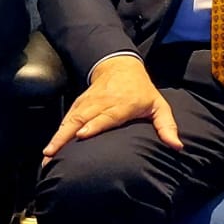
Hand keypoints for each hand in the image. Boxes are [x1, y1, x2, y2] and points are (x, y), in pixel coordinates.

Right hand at [44, 55, 179, 156]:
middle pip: (82, 120)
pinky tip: (49, 148)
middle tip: (52, 154)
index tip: (82, 135)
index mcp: (123, 104)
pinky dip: (56, 133)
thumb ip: (166, 126)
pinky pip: (65, 119)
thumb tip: (177, 146)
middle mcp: (102, 103)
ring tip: (46, 156)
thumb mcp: (158, 106)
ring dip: (57, 137)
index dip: (94, 125)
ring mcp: (87, 103)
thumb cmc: (142, 91)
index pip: (106, 116)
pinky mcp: (78, 105)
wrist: (120, 67)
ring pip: (70, 120)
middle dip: (66, 137)